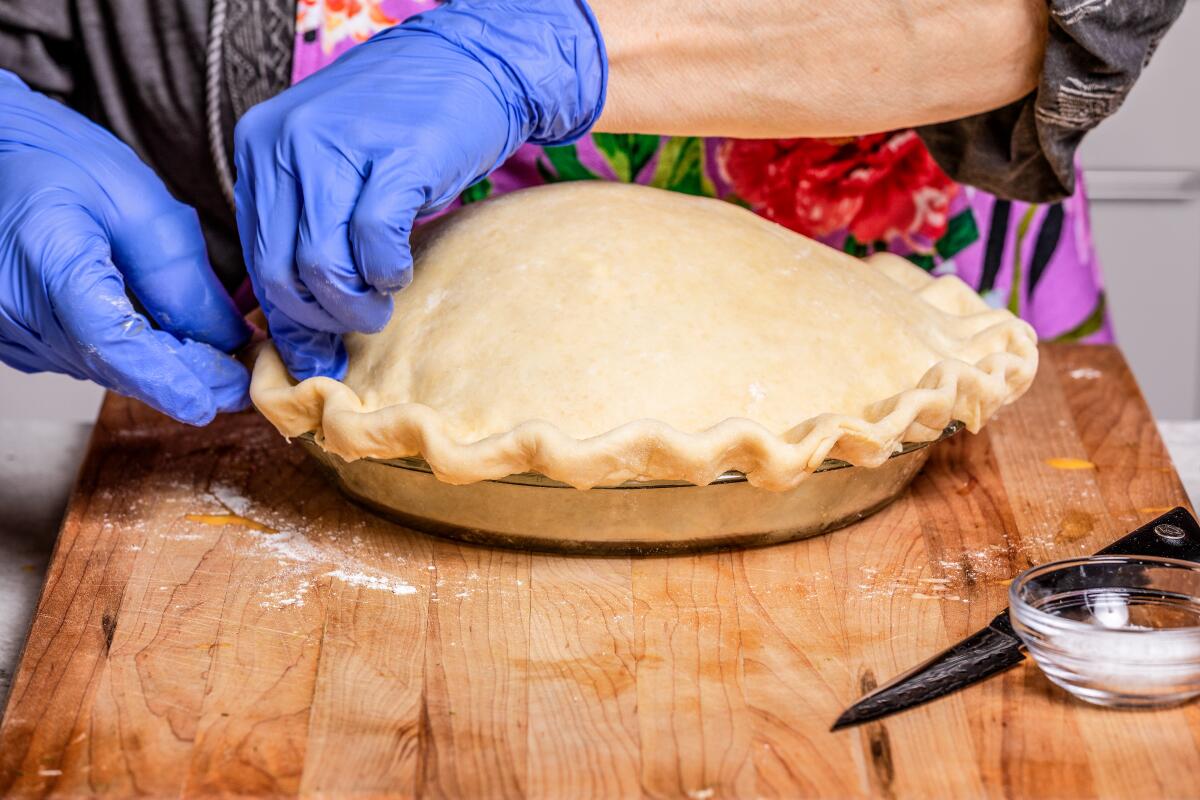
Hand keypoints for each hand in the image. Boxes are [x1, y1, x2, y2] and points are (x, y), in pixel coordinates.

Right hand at [0, 71, 250, 424]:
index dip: (169, 378)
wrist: (0, 154)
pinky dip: (127, 357)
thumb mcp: (135, 199)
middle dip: (181, 376)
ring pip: (100, 367)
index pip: (112, 343)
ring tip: (212, 361)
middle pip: (112, 364)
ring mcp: (7, 325)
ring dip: (157, 368)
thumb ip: (178, 273)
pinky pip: (81, 357)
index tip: (219, 396)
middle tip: (239, 381)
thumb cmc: (62, 161)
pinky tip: (162, 343)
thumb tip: (225, 337)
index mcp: (47, 258)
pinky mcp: (12, 334)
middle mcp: (13, 304)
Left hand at [233, 0, 606, 378]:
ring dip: (356, 305)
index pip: (256, 257)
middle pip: (282, 272)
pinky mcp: (394, 158)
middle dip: (323, 318)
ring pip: (322, 268)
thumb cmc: (401, 129)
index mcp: (259, 146)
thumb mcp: (333, 172)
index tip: (315, 350)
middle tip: (359, 321)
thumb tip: (298, 345)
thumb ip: (305, 238)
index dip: (288, 315)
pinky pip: (375, 245)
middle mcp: (285, 142)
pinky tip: (400, 267)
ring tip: (381, 300)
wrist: (470, 65)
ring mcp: (337, 146)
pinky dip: (388, 273)